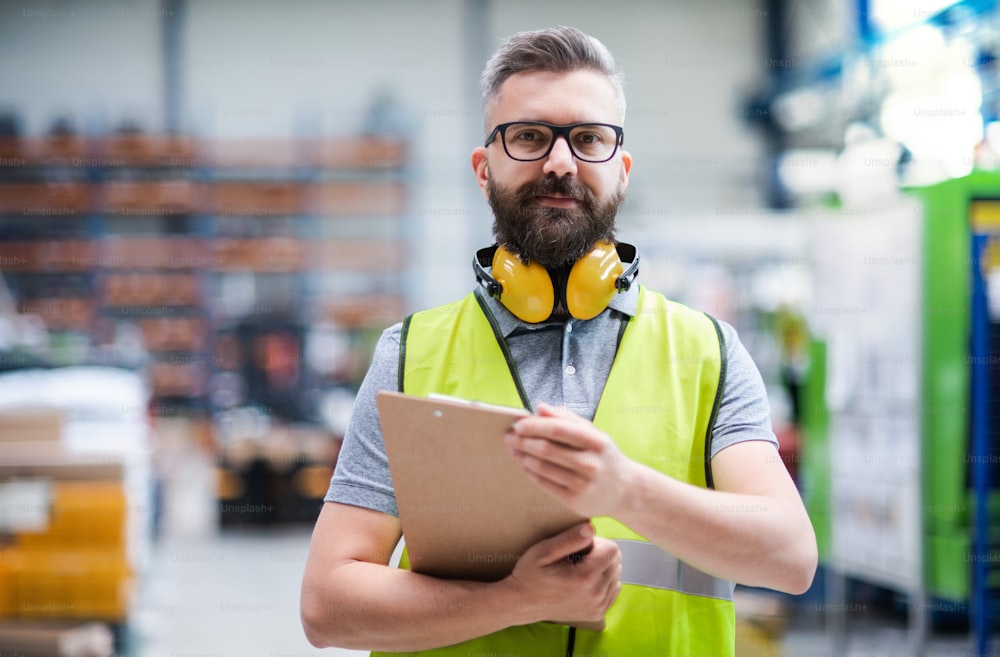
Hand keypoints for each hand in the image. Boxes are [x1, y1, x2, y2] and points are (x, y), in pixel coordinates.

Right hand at [503, 522, 621, 625]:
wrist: (522, 604)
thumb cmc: (530, 574)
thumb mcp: (543, 551)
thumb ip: (569, 539)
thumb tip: (591, 528)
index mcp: (585, 577)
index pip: (612, 549)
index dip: (597, 543)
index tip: (580, 547)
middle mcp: (595, 594)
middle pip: (616, 562)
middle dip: (601, 554)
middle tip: (578, 557)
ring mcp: (598, 607)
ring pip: (616, 576)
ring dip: (602, 569)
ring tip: (579, 569)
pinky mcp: (597, 614)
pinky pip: (612, 590)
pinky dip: (603, 582)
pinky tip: (585, 581)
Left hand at [505, 403, 635, 517]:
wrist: (625, 490)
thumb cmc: (603, 456)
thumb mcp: (593, 433)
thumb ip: (566, 418)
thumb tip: (539, 407)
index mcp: (598, 442)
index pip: (559, 429)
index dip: (535, 426)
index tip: (518, 424)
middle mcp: (592, 463)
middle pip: (547, 449)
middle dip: (523, 442)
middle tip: (509, 437)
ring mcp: (584, 484)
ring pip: (543, 468)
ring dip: (523, 457)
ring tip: (514, 450)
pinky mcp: (575, 501)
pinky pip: (544, 484)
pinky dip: (530, 472)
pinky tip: (525, 465)